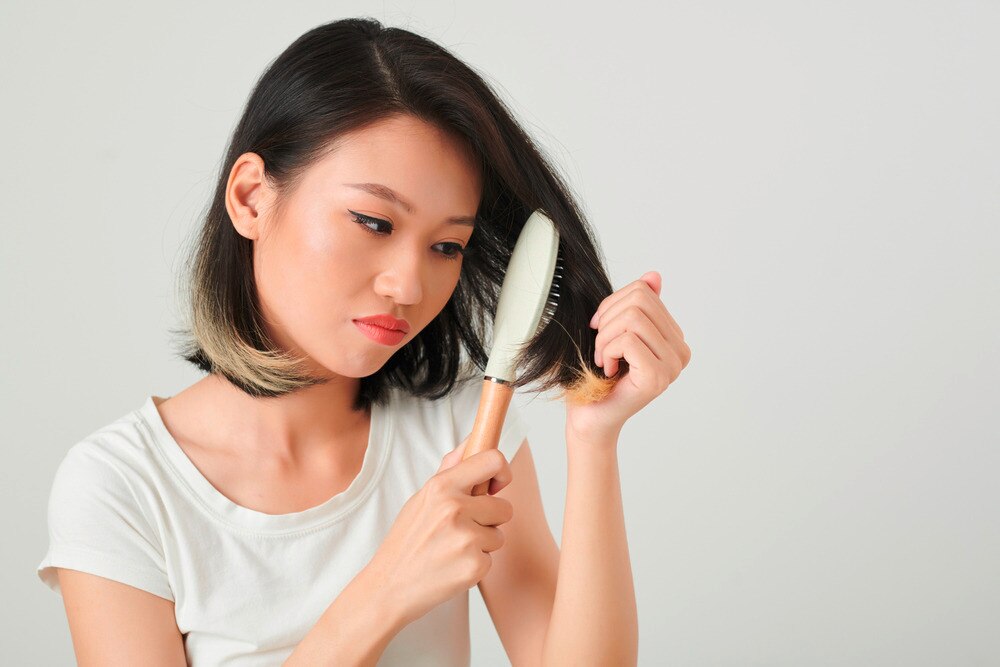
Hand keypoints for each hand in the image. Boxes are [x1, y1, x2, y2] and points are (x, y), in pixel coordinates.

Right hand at [365, 438, 512, 625]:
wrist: (389, 586)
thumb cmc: (407, 540)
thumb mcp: (421, 498)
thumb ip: (450, 469)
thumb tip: (472, 439)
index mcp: (441, 487)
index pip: (493, 460)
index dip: (502, 472)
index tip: (497, 485)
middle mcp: (455, 509)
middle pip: (504, 507)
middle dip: (489, 519)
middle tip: (461, 530)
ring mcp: (466, 539)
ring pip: (498, 535)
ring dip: (482, 543)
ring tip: (452, 549)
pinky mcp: (474, 566)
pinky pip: (491, 558)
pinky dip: (476, 564)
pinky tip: (452, 566)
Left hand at [566, 270, 690, 446]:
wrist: (590, 416)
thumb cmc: (598, 375)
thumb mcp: (614, 331)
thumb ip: (635, 307)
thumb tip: (654, 276)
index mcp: (675, 337)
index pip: (644, 292)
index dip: (612, 305)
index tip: (601, 329)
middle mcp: (681, 351)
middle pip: (639, 300)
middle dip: (608, 319)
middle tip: (600, 346)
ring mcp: (672, 366)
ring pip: (633, 318)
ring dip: (605, 338)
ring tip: (603, 359)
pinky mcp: (657, 377)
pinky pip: (627, 340)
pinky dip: (607, 351)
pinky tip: (607, 370)